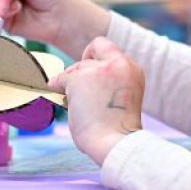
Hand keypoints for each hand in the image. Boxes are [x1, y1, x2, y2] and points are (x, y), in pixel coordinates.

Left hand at [47, 37, 143, 164]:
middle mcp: (119, 63)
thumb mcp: (123, 96)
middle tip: (84, 96)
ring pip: (76, 68)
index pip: (106, 46)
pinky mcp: (79, 79)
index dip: (94, 55)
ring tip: (80, 105)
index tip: (91, 71)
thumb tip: (81, 76)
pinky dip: (58, 87)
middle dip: (81, 74)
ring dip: (72, 84)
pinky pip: (61, 78)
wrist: (116, 143)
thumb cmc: (117, 128)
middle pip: (89, 57)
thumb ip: (111, 80)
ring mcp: (99, 70)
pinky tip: (62, 99)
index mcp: (132, 68)